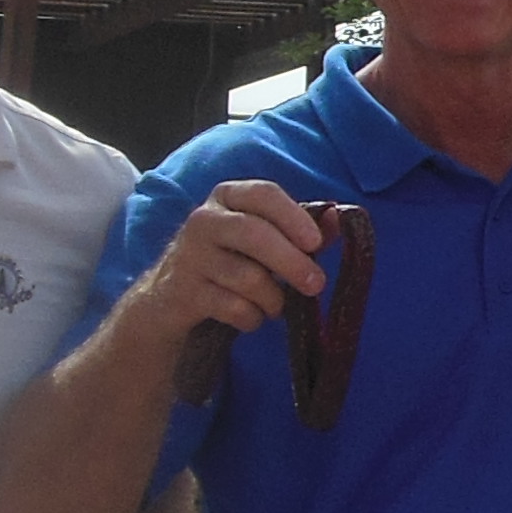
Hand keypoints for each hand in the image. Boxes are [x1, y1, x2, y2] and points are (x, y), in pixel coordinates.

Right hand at [156, 180, 326, 342]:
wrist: (170, 297)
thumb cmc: (230, 260)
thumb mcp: (263, 238)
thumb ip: (302, 229)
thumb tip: (341, 218)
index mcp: (228, 197)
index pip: (264, 194)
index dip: (293, 217)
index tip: (316, 243)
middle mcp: (204, 220)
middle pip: (254, 234)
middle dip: (292, 262)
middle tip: (316, 284)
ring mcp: (190, 256)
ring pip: (247, 277)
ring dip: (273, 299)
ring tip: (276, 306)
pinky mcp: (183, 291)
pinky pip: (232, 307)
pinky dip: (251, 318)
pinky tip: (251, 317)